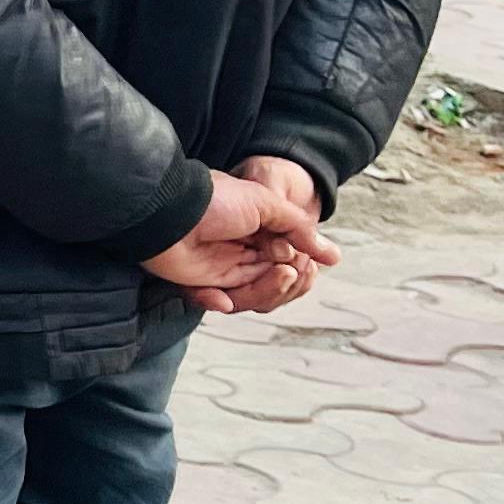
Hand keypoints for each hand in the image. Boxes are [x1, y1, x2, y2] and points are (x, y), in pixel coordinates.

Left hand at [143, 165, 334, 314]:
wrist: (170, 211)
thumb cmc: (216, 200)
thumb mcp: (267, 204)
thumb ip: (300, 228)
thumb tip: (333, 256)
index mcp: (259, 229)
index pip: (290, 259)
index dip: (302, 266)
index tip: (308, 263)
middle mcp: (243, 250)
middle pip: (278, 282)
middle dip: (291, 280)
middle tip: (294, 270)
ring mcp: (223, 267)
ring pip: (256, 295)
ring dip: (270, 291)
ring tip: (280, 274)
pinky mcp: (202, 282)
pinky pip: (222, 302)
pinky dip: (225, 303)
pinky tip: (225, 298)